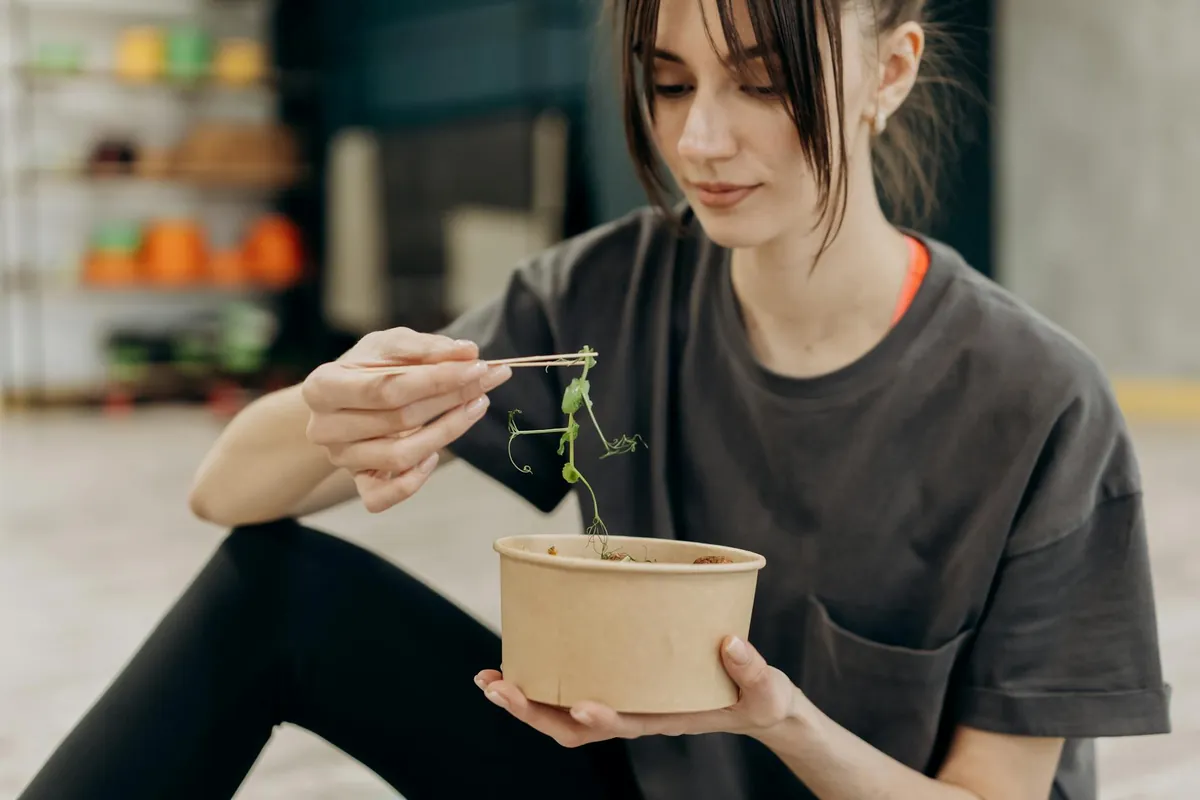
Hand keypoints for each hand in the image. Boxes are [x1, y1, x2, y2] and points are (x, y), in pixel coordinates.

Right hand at [301, 327, 511, 512]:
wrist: (341, 401)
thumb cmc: (368, 369)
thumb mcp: (390, 346)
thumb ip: (427, 347)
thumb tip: (469, 353)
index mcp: (322, 387)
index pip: (387, 388)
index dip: (437, 379)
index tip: (477, 366)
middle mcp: (325, 428)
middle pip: (400, 420)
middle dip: (452, 398)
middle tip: (487, 381)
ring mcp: (341, 459)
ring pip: (400, 457)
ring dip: (447, 432)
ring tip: (475, 406)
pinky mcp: (357, 483)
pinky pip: (385, 496)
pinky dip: (415, 479)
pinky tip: (434, 453)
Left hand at [474, 636, 796, 747]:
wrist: (755, 705)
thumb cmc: (758, 698)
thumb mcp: (765, 687)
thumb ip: (751, 668)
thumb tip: (730, 643)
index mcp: (667, 716)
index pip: (627, 724)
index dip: (601, 719)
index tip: (580, 708)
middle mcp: (637, 714)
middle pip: (576, 726)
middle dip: (534, 711)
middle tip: (497, 687)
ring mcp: (625, 702)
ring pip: (564, 713)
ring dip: (525, 700)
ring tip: (489, 680)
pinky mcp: (622, 685)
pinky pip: (574, 689)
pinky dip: (542, 683)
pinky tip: (519, 664)